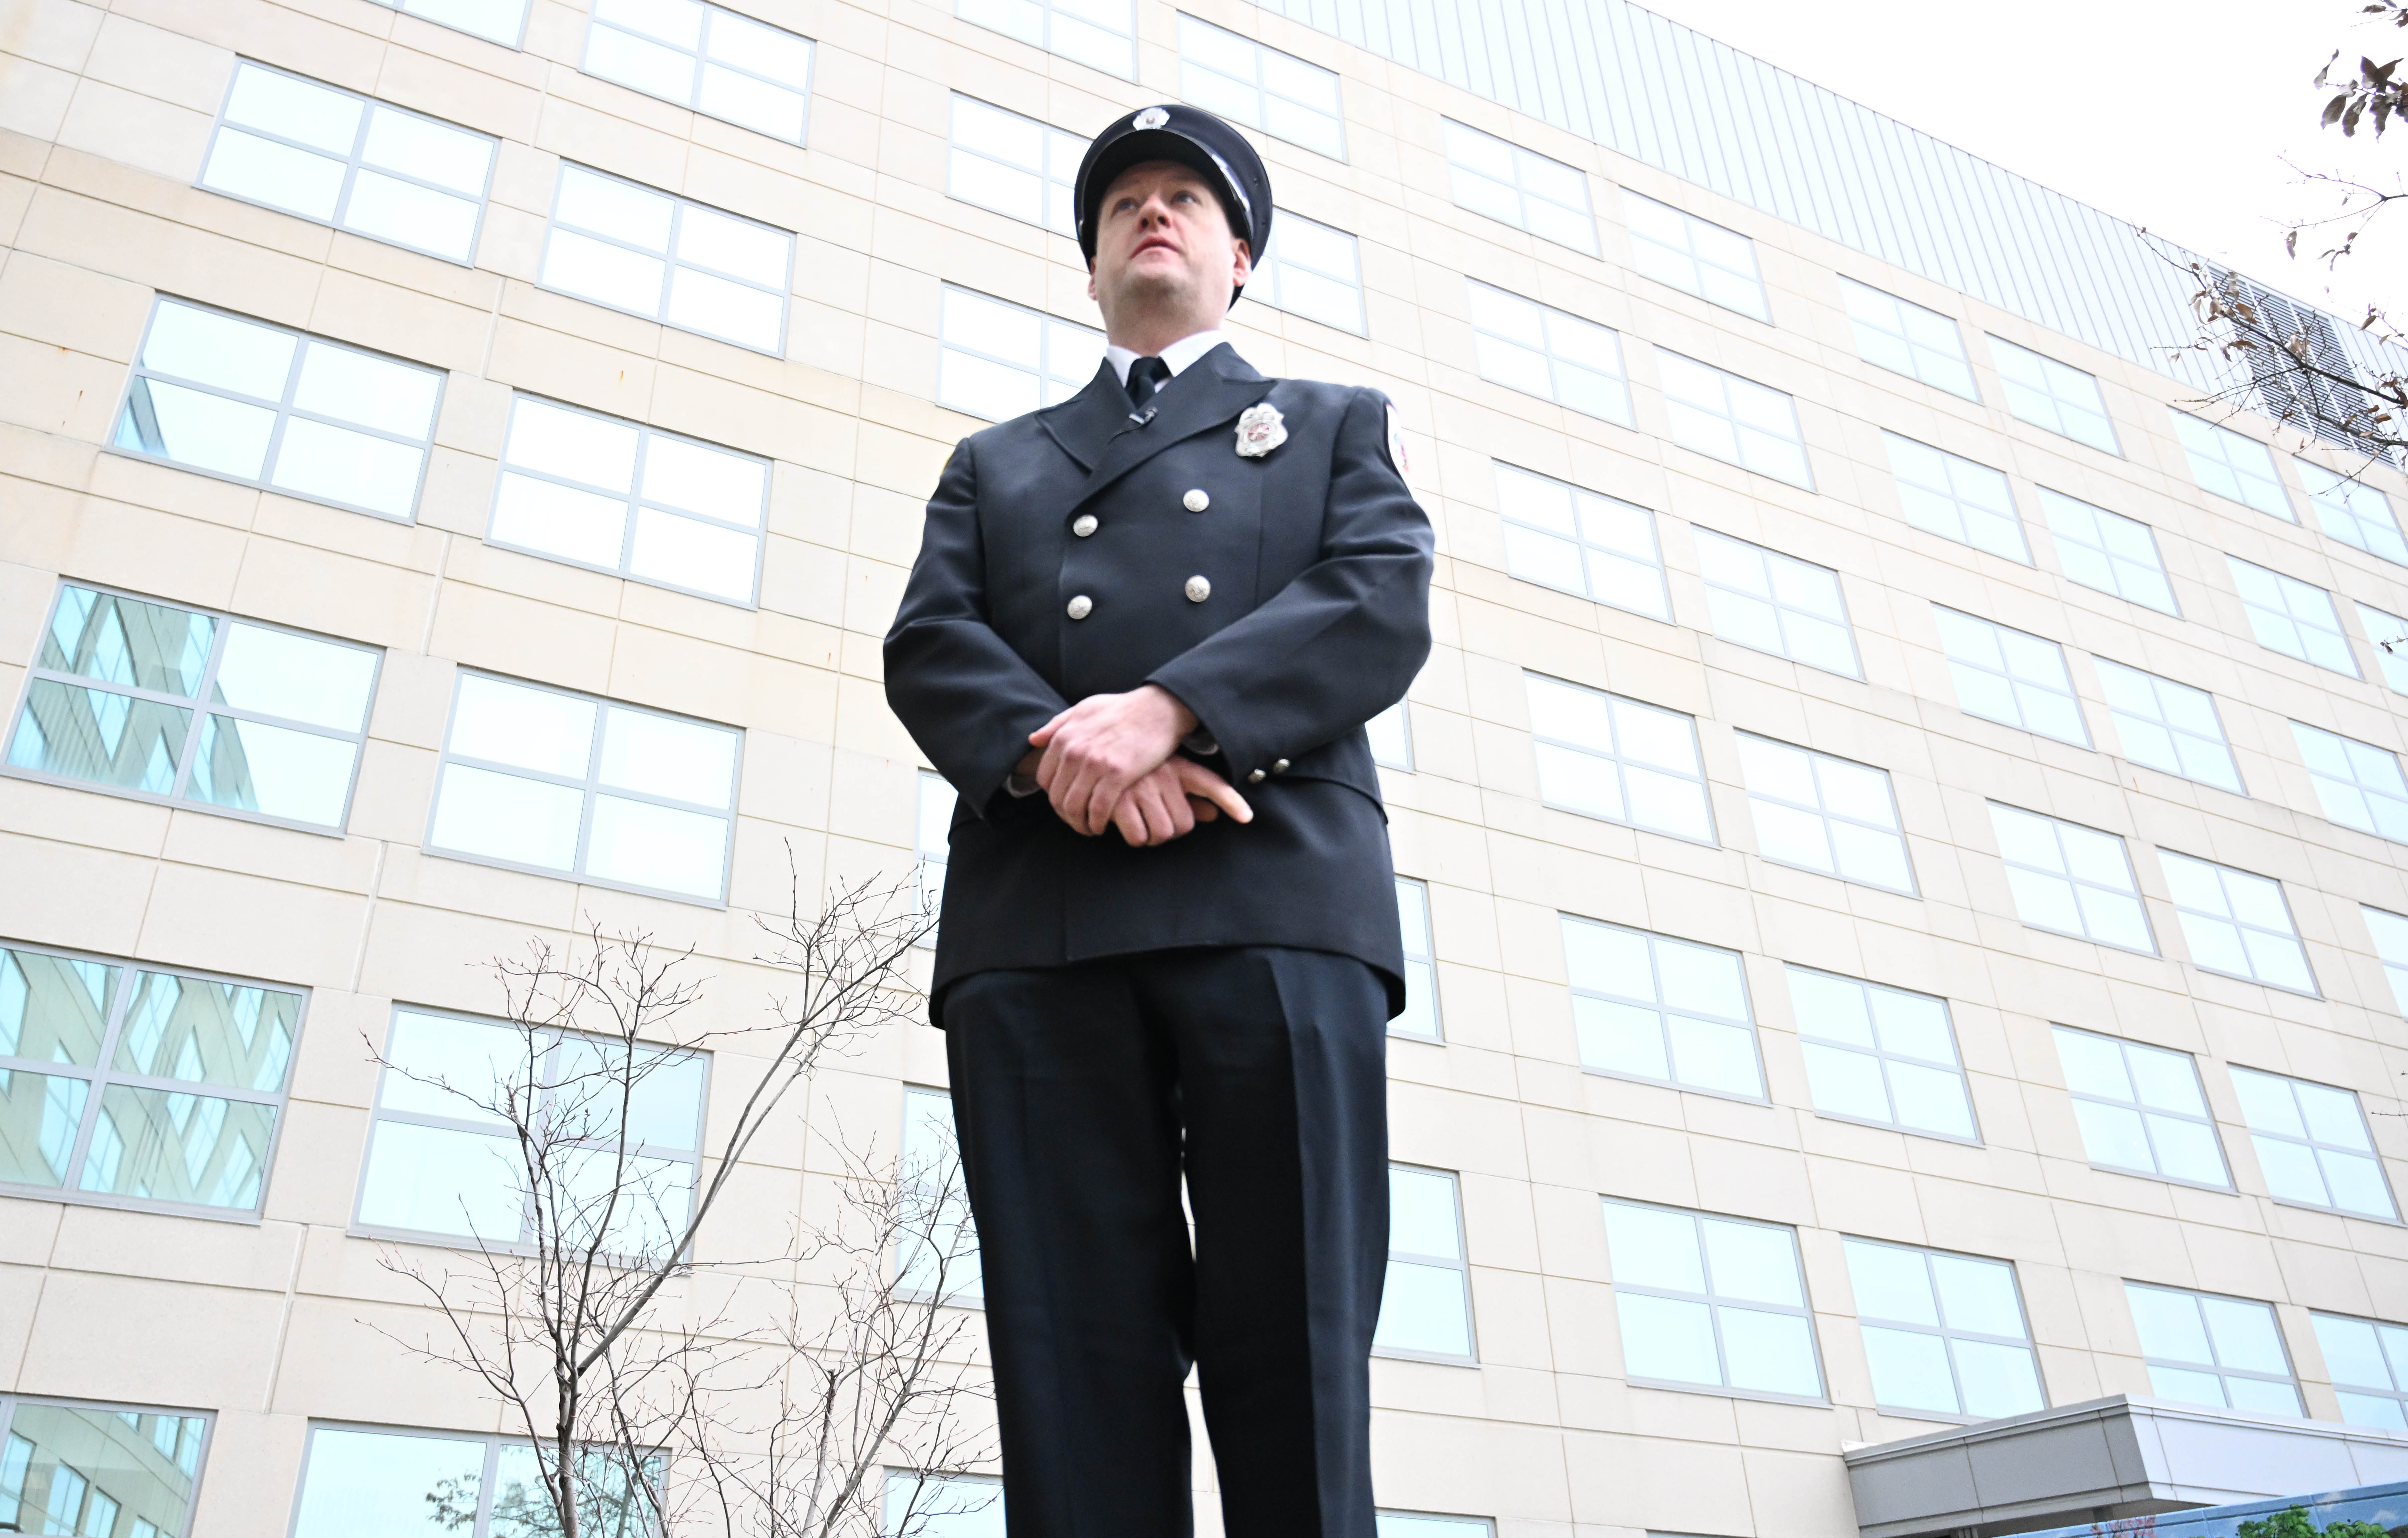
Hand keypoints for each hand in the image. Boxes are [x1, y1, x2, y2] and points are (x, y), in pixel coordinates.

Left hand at [1028, 685, 1199, 835]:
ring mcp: (1095, 764)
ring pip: (1074, 807)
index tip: (1067, 802)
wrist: (1159, 708)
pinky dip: (1097, 823)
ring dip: (1079, 824)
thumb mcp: (1085, 708)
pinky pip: (1098, 809)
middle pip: (1057, 797)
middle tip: (1078, 822)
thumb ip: (1058, 725)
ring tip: (1089, 828)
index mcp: (1064, 737)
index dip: (1054, 795)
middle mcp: (1074, 751)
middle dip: (1065, 816)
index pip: (1044, 779)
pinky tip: (1102, 826)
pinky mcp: (1117, 775)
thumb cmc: (1123, 709)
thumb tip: (1033, 740)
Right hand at [1108, 758, 1253, 846]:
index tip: (1246, 816)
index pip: (1212, 784)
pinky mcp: (1117, 802)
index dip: (1231, 802)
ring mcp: (1141, 788)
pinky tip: (1122, 824)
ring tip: (1138, 822)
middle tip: (1154, 821)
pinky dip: (1131, 837)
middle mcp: (1163, 776)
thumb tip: (1212, 815)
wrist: (1093, 754)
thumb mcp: (1166, 776)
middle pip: (1182, 825)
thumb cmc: (1133, 769)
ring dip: (1149, 837)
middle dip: (1169, 832)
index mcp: (1178, 767)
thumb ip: (1191, 796)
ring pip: (1160, 834)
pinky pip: (1136, 836)